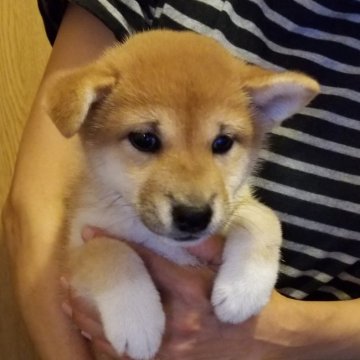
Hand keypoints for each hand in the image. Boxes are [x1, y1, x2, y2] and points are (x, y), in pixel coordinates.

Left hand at [61, 228, 288, 358]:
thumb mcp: (229, 266)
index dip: (114, 244)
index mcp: (189, 289)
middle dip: (91, 285)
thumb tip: (180, 226)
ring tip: (68, 301)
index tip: (90, 232)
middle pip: (122, 299)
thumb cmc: (243, 300)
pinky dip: (103, 346)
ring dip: (89, 317)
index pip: (143, 261)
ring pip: (117, 334)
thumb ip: (206, 245)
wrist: (262, 343)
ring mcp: (169, 350)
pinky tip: (90, 333)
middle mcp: (175, 320)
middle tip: (67, 273)